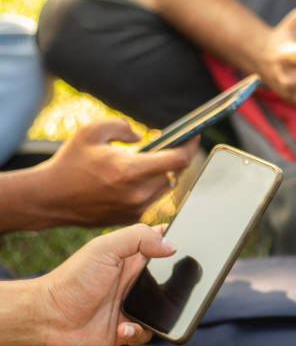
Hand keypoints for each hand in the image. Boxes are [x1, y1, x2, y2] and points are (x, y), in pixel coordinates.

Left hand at [35, 224, 175, 345]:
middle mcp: (133, 281)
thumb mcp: (105, 248)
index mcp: (130, 258)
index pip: (159, 244)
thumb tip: (173, 245)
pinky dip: (139, 332)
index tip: (191, 244)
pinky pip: (146, 333)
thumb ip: (139, 238)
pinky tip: (123, 328)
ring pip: (162, 309)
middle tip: (182, 286)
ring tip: (146, 312)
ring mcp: (129, 305)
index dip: (175, 241)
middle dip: (178, 283)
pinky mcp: (124, 330)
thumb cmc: (72, 279)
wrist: (46, 318)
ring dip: (161, 313)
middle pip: (167, 278)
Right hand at [38, 120, 199, 225]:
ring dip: (160, 174)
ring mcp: (136, 209)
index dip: (190, 147)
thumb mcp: (92, 131)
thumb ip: (123, 126)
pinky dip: (148, 187)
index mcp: (131, 171)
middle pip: (173, 173)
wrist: (50, 198)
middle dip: (170, 159)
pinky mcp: (132, 219)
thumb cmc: (70, 163)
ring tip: (139, 165)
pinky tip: (130, 181)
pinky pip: (152, 199)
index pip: (178, 160)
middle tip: (160, 148)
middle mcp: (138, 193)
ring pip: (164, 187)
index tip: (194, 137)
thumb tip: (143, 137)